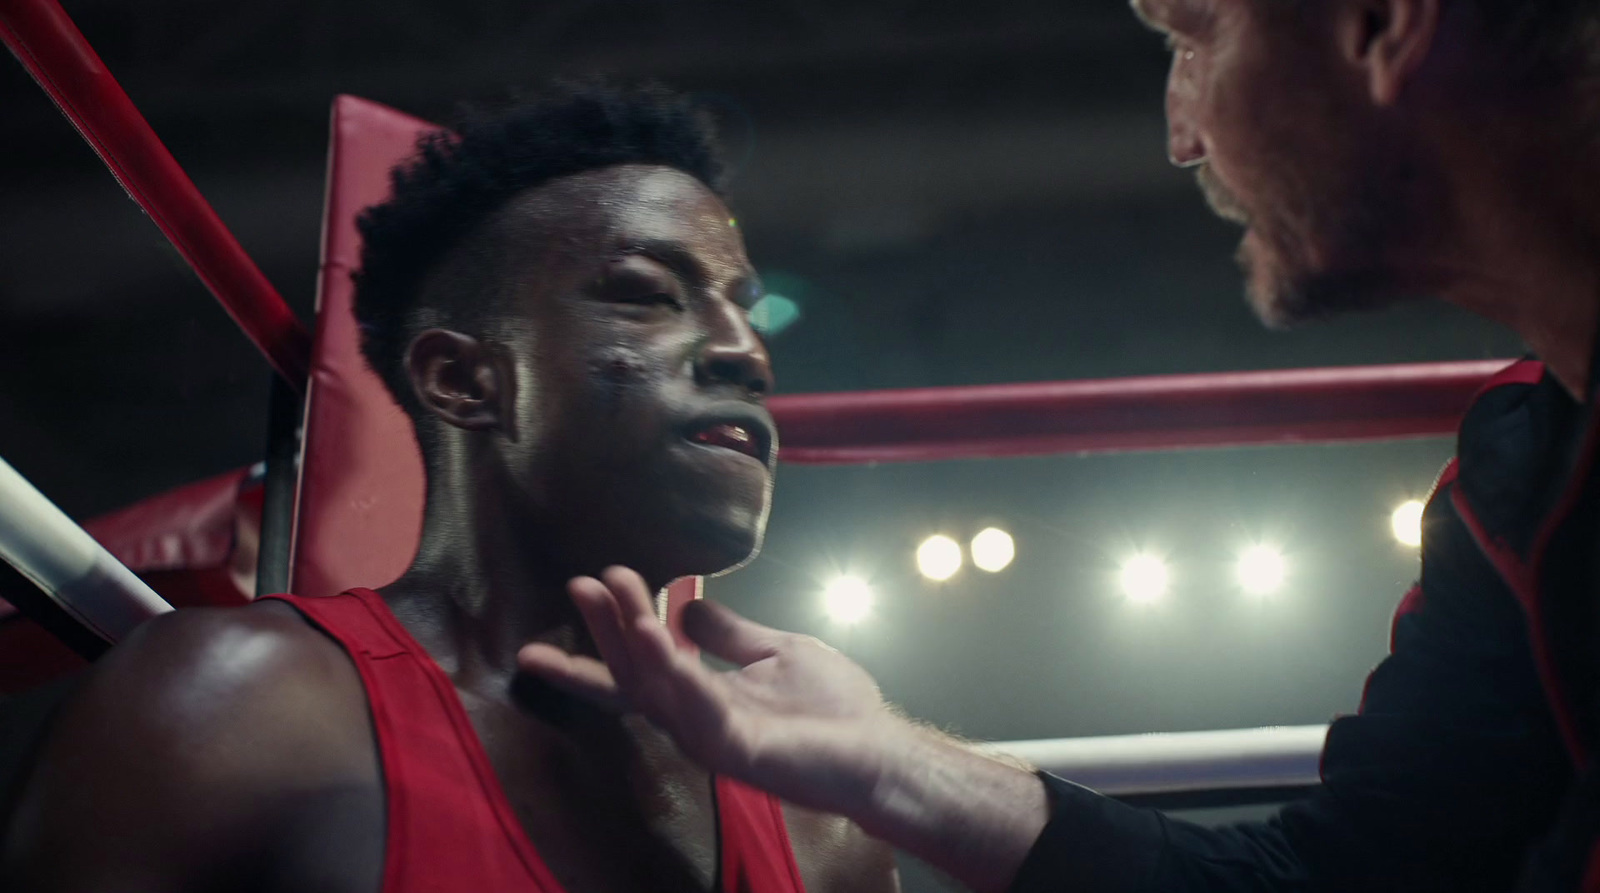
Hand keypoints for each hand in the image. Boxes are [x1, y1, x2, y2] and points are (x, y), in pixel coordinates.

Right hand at [517, 566, 901, 816]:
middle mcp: (694, 720)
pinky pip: (699, 709)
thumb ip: (730, 634)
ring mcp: (713, 737)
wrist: (878, 750)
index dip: (606, 633)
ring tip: (611, 598)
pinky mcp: (740, 750)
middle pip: (635, 674)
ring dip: (631, 643)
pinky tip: (657, 636)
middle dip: (606, 629)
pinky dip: (676, 674)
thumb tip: (686, 604)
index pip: (641, 665)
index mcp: (700, 698)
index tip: (588, 584)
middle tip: (580, 583)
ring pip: (656, 690)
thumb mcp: (775, 651)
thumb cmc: (832, 707)